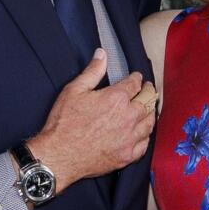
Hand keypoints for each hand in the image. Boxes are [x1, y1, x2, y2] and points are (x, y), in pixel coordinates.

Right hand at [27, 51, 157, 195]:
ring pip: (149, 122)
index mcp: (116, 98)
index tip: (137, 77)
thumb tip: (102, 54)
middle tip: (147, 90)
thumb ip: (92, 71)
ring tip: (147, 109)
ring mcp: (129, 138)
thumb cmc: (64, 123)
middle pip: (148, 101)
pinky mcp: (127, 155)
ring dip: (149, 113)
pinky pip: (145, 144)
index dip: (137, 78)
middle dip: (148, 92)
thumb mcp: (74, 90)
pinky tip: (142, 133)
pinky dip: (145, 136)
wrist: (59, 155)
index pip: (135, 83)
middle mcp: (128, 117)